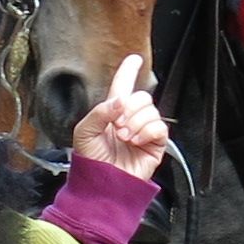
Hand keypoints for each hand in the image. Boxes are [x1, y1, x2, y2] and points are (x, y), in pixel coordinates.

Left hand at [70, 52, 169, 176]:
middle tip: (117, 126)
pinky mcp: (156, 144)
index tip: (135, 59)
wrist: (102, 184)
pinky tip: (135, 142)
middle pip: (142, 96)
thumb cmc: (90, 161)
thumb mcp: (84, 131)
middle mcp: (130, 119)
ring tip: (124, 138)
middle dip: (129, 109)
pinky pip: (159, 127)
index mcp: (112, 112)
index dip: (129, 71)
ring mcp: (144, 131)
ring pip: (151, 110)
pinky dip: (146, 132)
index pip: (123, 86)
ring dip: (135, 123)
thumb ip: (99, 111)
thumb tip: (121, 100)